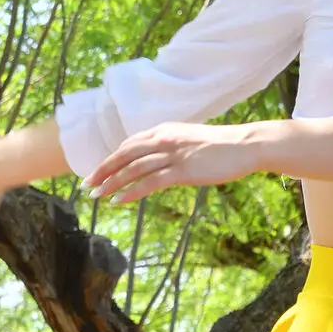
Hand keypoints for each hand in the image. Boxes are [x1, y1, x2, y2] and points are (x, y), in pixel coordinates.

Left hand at [82, 122, 257, 203]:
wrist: (245, 145)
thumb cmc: (223, 146)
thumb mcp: (191, 141)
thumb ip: (173, 148)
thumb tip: (163, 162)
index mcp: (164, 130)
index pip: (130, 144)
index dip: (112, 158)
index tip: (100, 171)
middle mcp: (163, 139)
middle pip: (124, 155)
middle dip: (103, 170)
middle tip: (87, 184)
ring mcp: (171, 155)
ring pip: (132, 169)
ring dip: (111, 183)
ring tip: (97, 195)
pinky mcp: (181, 171)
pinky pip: (148, 182)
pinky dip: (130, 192)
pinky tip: (118, 200)